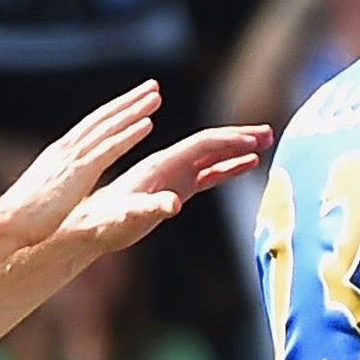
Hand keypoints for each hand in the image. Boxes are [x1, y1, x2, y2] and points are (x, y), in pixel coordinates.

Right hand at [0, 81, 164, 243]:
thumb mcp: (42, 193)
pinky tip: (148, 124)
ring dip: (134, 110)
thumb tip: (58, 187)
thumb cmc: (21, 217)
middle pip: (101, 117)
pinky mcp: (81, 171)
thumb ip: (55, 183)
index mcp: (57, 154)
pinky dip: (129, 134)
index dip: (111, 111)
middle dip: (128, 100)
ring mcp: (73, 158)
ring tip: (156, 97)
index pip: (88, 125)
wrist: (9, 222)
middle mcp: (66, 149)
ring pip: (109, 127)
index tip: (130, 100)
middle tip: (152, 86)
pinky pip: (110, 148)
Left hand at [57, 120, 273, 251]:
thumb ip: (151, 208)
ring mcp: (173, 176)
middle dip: (240, 139)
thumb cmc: (106, 222)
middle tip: (270, 134)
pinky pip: (207, 175)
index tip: (255, 138)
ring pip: (211, 157)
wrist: (89, 226)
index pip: (201, 145)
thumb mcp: (129, 217)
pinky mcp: (175, 189)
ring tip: (265, 144)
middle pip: (211, 145)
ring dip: (238, 150)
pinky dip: (227, 169)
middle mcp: (169, 165)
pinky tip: (246, 166)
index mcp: (161, 165)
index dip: (229, 140)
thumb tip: (172, 204)